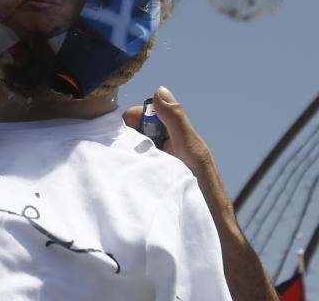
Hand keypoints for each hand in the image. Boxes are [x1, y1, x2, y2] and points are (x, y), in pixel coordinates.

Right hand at [125, 87, 279, 300]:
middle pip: (135, 133)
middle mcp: (164, 152)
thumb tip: (160, 90)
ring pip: (129, 153)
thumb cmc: (204, 192)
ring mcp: (155, 171)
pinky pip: (128, 173)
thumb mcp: (192, 150)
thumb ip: (176, 120)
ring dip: (122, 155)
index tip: (126, 127)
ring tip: (117, 165)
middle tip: (120, 149)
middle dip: (125, 136)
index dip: (134, 117)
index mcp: (176, 139)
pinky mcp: (146, 189)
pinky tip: (118, 179)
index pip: (146, 116)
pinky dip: (122, 172)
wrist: (208, 235)